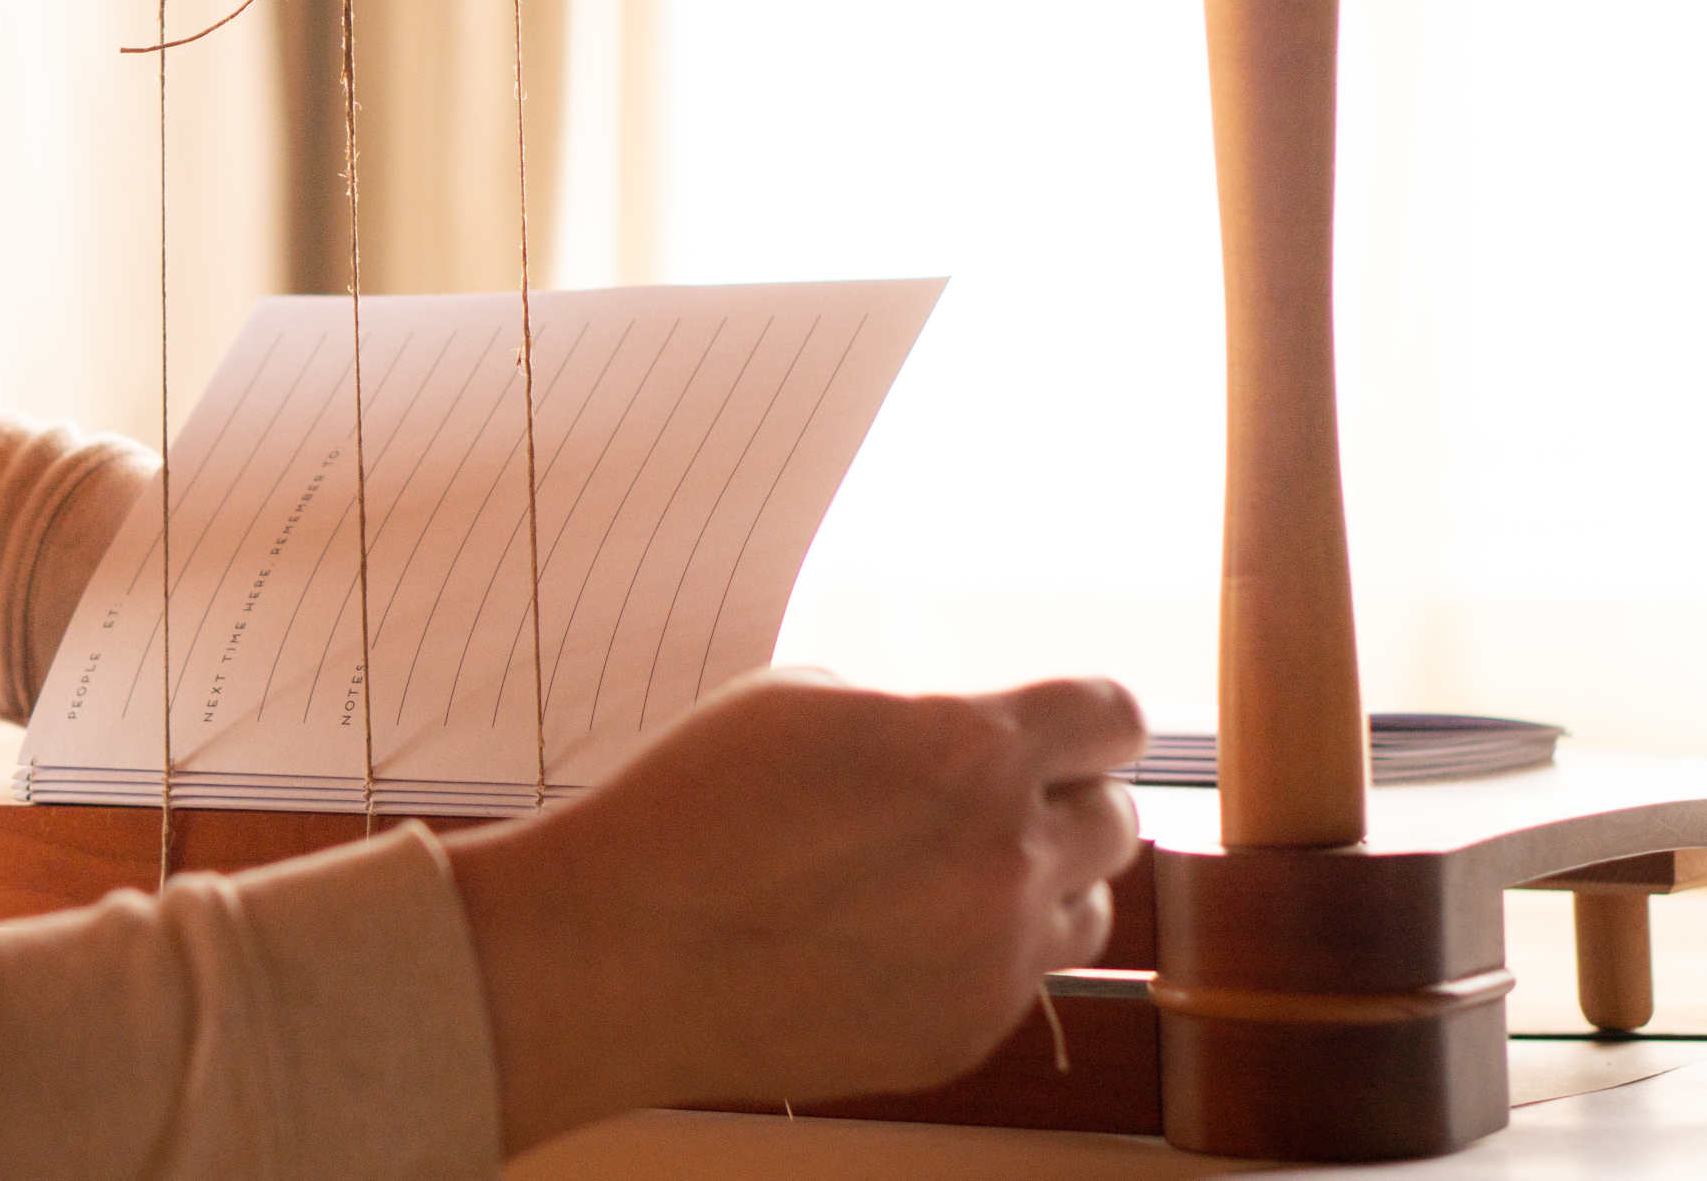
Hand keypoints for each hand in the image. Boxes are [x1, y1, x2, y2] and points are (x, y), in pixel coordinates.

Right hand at [444, 669, 1145, 1150]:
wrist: (623, 954)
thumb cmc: (690, 812)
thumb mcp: (798, 702)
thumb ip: (911, 719)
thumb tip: (955, 741)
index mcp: (970, 753)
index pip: (1110, 719)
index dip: (1090, 720)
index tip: (1073, 731)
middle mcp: (1006, 860)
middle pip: (1116, 820)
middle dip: (1065, 800)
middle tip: (997, 803)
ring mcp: (993, 961)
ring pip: (1089, 911)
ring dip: (1041, 884)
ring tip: (948, 877)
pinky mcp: (963, 1036)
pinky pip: (1019, 984)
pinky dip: (978, 956)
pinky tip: (892, 941)